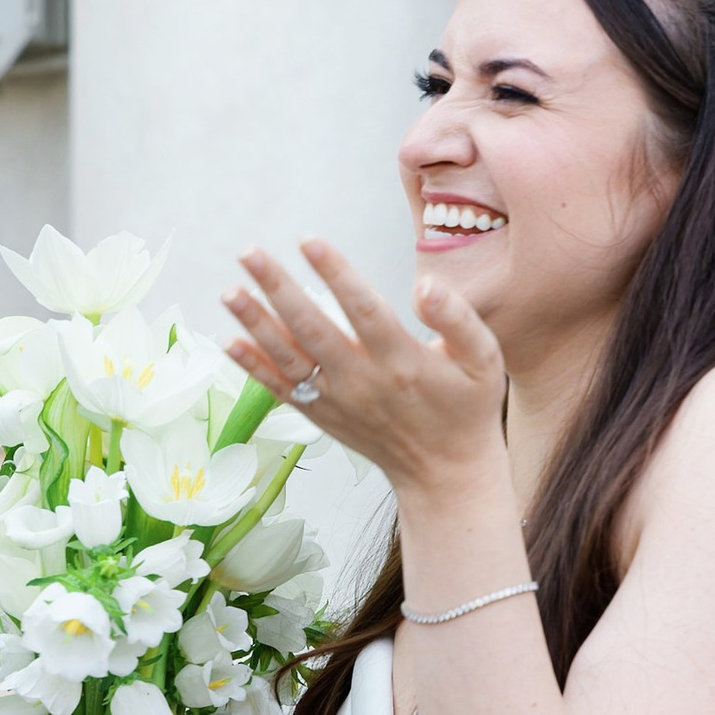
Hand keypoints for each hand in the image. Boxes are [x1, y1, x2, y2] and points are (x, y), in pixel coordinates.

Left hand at [223, 239, 505, 504]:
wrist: (445, 473)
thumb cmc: (468, 407)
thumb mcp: (485, 361)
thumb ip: (458, 318)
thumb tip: (423, 286)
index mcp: (404, 360)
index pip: (363, 309)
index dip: (335, 273)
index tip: (308, 241)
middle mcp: (364, 381)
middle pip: (313, 329)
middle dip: (278, 289)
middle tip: (249, 252)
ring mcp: (338, 401)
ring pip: (289, 358)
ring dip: (256, 324)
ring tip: (229, 291)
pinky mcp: (323, 416)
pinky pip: (281, 391)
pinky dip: (254, 368)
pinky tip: (230, 341)